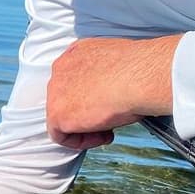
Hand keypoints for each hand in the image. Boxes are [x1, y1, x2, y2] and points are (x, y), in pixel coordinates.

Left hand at [46, 34, 181, 149]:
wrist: (138, 77)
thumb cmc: (139, 69)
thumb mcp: (119, 65)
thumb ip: (106, 76)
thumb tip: (112, 90)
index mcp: (77, 52)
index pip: (74, 78)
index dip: (90, 96)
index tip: (106, 104)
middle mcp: (62, 68)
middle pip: (66, 98)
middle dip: (86, 112)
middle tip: (108, 118)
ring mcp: (55, 91)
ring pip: (63, 116)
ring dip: (85, 127)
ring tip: (108, 129)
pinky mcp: (56, 113)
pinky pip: (60, 135)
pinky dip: (81, 141)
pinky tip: (102, 136)